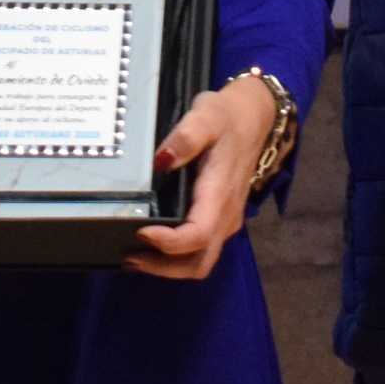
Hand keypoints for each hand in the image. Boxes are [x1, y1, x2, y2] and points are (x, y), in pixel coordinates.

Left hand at [126, 74, 277, 281]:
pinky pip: (201, 251)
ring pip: (201, 262)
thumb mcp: (206, 115)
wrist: (254, 117)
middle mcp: (226, 215)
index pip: (197, 235)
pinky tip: (152, 245)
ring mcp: (226, 221)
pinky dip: (176, 258)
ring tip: (134, 257)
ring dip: (168, 267)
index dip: (169, 242)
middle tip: (130, 257)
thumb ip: (185, 137)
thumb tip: (161, 160)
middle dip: (164, 268)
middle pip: (199, 262)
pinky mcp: (221, 220)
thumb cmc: (226, 117)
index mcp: (220, 193)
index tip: (141, 231)